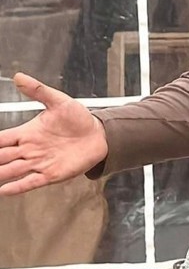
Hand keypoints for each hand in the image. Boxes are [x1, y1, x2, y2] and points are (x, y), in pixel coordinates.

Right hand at [0, 73, 108, 195]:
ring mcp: (38, 162)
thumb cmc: (78, 118)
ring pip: (11, 171)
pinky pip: (29, 182)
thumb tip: (19, 77)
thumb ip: (38, 90)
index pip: (1, 139)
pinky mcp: (50, 174)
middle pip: (1, 157)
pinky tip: (3, 191)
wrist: (98, 135)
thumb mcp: (58, 101)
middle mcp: (29, 149)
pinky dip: (16, 187)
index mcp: (27, 133)